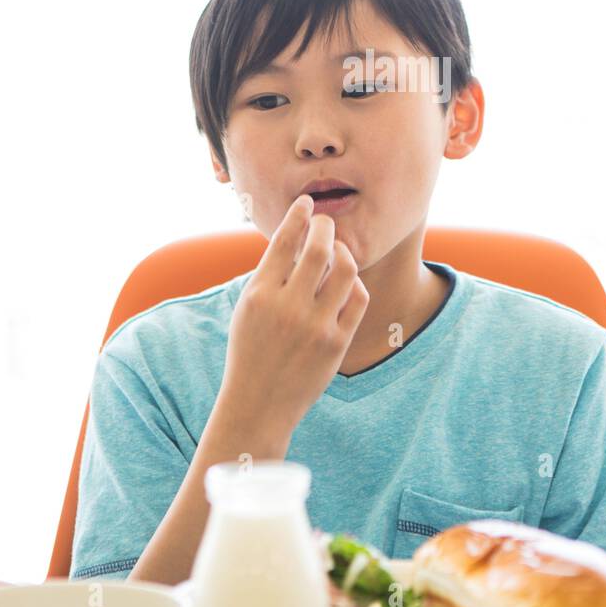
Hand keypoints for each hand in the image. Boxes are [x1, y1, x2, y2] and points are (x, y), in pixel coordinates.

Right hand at [219, 194, 369, 437]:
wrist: (259, 403)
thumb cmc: (251, 349)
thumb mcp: (247, 308)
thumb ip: (270, 274)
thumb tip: (297, 234)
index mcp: (259, 295)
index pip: (284, 241)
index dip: (298, 215)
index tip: (306, 202)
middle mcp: (288, 308)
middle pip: (319, 249)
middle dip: (325, 226)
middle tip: (325, 222)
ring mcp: (316, 326)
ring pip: (346, 270)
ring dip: (345, 252)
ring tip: (339, 250)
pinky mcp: (337, 343)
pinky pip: (358, 298)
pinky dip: (353, 284)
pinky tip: (345, 281)